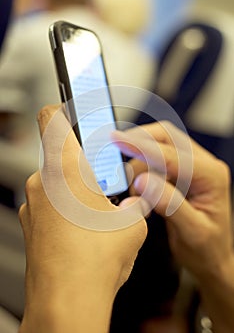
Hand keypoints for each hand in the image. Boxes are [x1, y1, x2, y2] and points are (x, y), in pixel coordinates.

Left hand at [18, 105, 146, 332]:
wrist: (68, 303)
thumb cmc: (95, 261)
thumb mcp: (132, 224)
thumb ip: (133, 205)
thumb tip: (133, 204)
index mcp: (66, 170)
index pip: (51, 118)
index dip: (62, 108)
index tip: (72, 108)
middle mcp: (42, 183)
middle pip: (61, 157)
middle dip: (84, 168)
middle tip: (103, 187)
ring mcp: (31, 206)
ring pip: (56, 185)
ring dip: (76, 194)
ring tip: (96, 217)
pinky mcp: (29, 226)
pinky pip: (48, 207)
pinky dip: (65, 212)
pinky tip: (82, 234)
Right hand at [112, 121, 232, 279]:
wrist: (211, 258)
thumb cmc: (207, 249)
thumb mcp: (192, 231)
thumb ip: (169, 204)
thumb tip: (143, 180)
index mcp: (212, 176)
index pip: (172, 154)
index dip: (142, 147)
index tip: (116, 140)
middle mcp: (203, 165)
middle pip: (166, 137)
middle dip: (138, 142)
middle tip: (114, 153)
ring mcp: (191, 167)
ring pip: (158, 146)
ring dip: (138, 161)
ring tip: (132, 191)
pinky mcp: (178, 173)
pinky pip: (155, 160)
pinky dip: (140, 168)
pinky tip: (136, 188)